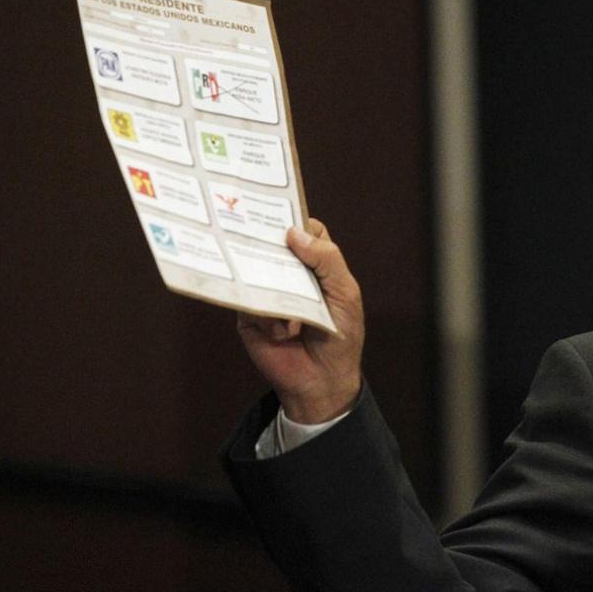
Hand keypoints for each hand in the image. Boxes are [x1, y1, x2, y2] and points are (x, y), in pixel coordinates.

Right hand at [237, 218, 364, 422]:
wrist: (322, 381)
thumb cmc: (341, 335)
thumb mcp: (344, 294)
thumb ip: (327, 261)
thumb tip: (294, 233)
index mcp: (315, 265)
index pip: (304, 232)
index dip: (295, 220)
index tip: (283, 210)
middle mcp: (289, 275)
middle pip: (273, 245)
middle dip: (265, 238)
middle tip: (253, 226)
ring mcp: (267, 293)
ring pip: (256, 271)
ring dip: (270, 282)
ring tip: (287, 302)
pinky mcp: (251, 315)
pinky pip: (249, 302)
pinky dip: (268, 315)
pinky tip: (285, 332)